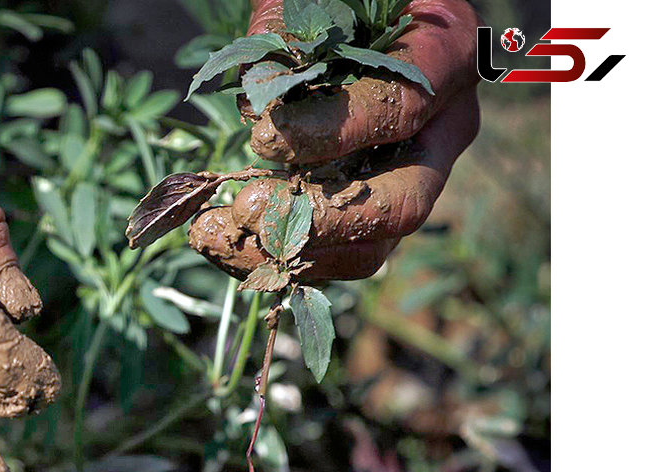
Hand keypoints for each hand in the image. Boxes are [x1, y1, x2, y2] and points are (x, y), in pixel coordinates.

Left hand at [191, 0, 479, 280]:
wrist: (349, 9)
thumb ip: (286, 36)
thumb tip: (259, 103)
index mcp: (446, 55)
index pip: (402, 109)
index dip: (330, 132)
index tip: (263, 138)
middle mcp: (442, 128)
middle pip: (403, 203)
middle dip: (320, 218)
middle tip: (247, 207)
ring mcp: (410, 176)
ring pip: (370, 248)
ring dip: (287, 253)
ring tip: (214, 234)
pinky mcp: (369, 208)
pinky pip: (334, 254)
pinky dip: (274, 258)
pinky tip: (218, 239)